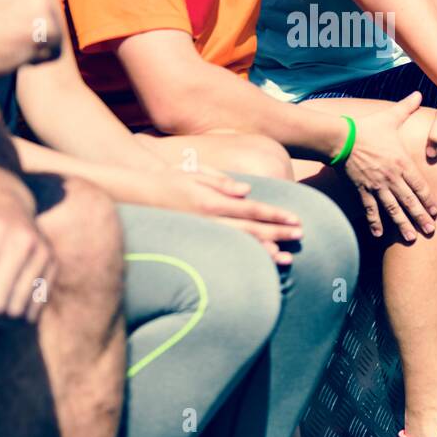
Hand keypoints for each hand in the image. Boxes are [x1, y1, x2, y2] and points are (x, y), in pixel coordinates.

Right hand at [0, 0, 61, 77]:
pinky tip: (10, 54)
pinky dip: (35, 61)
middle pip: (49, 16)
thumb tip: (37, 7)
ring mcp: (40, 3)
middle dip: (30, 32)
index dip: (19, 19)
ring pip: (53, 35)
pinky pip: (53, 53)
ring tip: (3, 44)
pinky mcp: (45, 28)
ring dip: (33, 47)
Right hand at [127, 167, 302, 265]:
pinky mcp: (196, 243)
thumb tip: (246, 190)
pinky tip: (256, 263)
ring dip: (266, 251)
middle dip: (278, 233)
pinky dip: (243, 258)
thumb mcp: (193, 172)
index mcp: (213, 200)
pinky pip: (225, 253)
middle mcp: (210, 219)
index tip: (295, 219)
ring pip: (240, 245)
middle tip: (301, 235)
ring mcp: (203, 233)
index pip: (251, 209)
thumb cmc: (167, 180)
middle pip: (252, 229)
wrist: (134, 196)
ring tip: (287, 257)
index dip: (275, 215)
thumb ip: (221, 180)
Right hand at [344, 92, 436, 241]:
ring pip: (392, 209)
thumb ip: (407, 107)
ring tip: (411, 238)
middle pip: (409, 201)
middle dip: (420, 217)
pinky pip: (370, 209)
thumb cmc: (367, 128)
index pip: (419, 185)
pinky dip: (374, 222)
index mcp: (401, 162)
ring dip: (402, 225)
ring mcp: (376, 186)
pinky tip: (380, 234)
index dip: (428, 200)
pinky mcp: (361, 190)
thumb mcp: (390, 117)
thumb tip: (419, 93)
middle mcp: (391, 177)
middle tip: (431, 232)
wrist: (340, 138)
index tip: (436, 212)